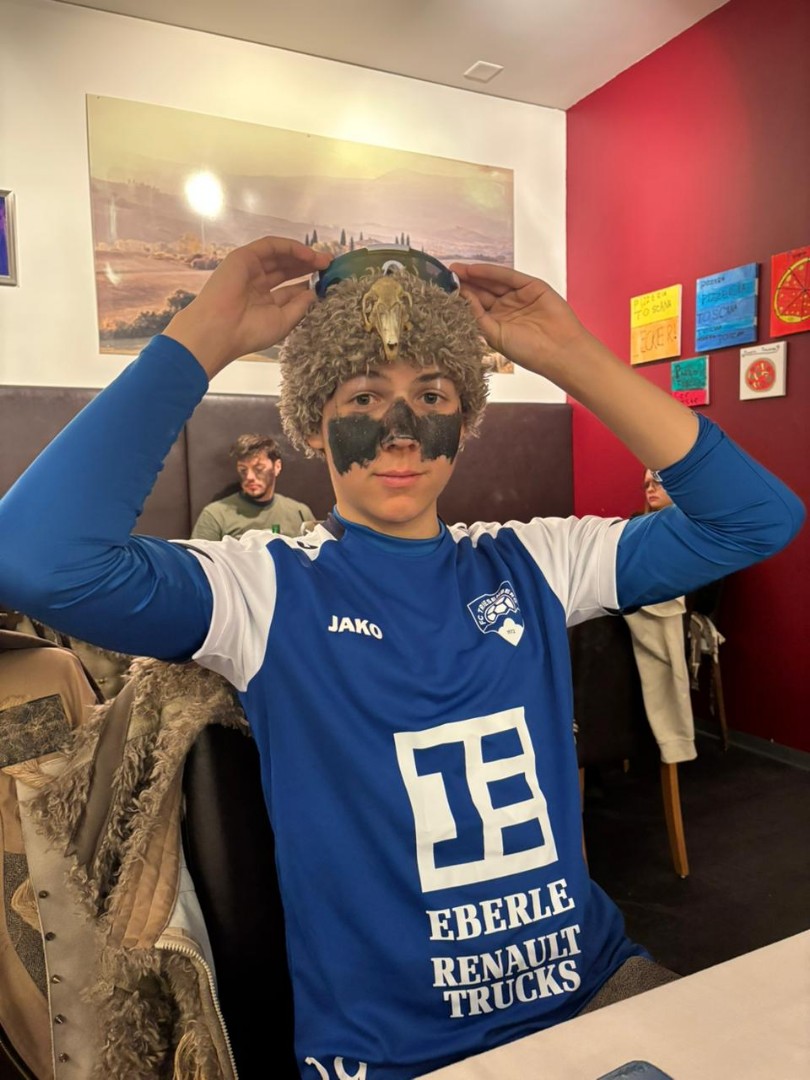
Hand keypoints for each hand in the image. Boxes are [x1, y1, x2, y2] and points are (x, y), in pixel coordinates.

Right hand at [165, 236, 330, 376]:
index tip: (327, 281)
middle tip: (329, 265)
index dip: (307, 282)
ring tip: (323, 260)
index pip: (289, 288)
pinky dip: (290, 247)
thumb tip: (313, 292)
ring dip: (302, 255)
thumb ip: (299, 306)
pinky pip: (271, 246)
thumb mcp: (283, 321)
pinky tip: (308, 254)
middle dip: (308, 265)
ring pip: (280, 256)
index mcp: (263, 301)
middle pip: (286, 269)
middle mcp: (256, 283)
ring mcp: (249, 269)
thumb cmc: (250, 331)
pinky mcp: (244, 257)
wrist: (221, 329)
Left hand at [451, 263, 589, 377]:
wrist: (559, 350)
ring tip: (456, 269)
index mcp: (498, 324)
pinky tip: (475, 270)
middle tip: (447, 274)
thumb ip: (478, 316)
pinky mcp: (531, 286)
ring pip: (493, 282)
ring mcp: (519, 296)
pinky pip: (507, 276)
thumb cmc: (530, 351)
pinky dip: (491, 272)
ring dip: (475, 275)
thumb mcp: (495, 335)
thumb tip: (461, 298)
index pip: (476, 306)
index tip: (443, 290)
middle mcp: (507, 309)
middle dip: (465, 283)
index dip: (461, 297)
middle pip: (482, 291)